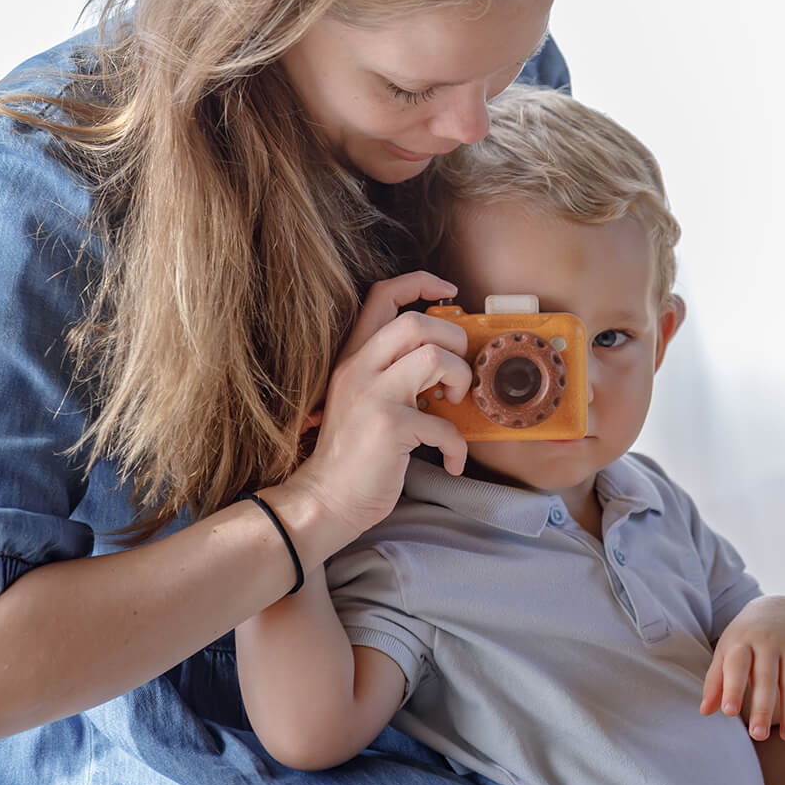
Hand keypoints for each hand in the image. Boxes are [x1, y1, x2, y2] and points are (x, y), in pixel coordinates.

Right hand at [283, 271, 472, 536]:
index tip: (449, 293)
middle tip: (455, 374)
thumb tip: (444, 359)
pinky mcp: (390, 428)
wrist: (324, 502)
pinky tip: (450, 461)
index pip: (382, 295)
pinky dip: (457, 446)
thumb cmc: (353, 455)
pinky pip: (445, 424)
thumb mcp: (362, 399)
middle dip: (453, 340)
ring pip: (436, 357)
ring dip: (461, 380)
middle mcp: (359, 369)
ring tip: (454, 406)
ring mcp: (373, 396)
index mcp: (353, 357)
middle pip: (417, 321)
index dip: (420, 283)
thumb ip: (391, 372)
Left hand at [699, 595, 784, 741]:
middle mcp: (766, 641)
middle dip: (762, 707)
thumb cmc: (747, 638)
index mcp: (741, 642)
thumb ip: (716, 680)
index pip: (736, 666)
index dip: (733, 688)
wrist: (780, 606)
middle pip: (765, 677)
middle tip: (758, 735)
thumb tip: (704, 711)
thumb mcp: (727, 651)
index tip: (729, 712)